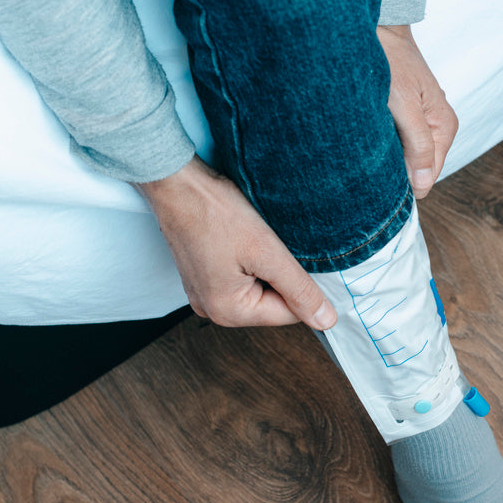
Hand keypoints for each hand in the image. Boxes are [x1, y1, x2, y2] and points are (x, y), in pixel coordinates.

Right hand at [136, 157, 336, 329]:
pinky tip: (240, 240)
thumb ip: (300, 290)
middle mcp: (212, 310)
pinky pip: (241, 277)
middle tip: (266, 244)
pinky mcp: (203, 277)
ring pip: (258, 288)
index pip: (289, 313)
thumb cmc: (214, 212)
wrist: (176, 183)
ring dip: (264, 266)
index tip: (291, 255)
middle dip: (279, 274)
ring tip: (251, 240)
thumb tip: (325, 320)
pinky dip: (249, 260)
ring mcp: (204, 293)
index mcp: (228, 312)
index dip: (299, 284)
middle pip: (272, 304)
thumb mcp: (267, 252)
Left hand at [376, 24, 457, 198]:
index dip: (407, 183)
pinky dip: (382, 144)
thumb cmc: (392, 61)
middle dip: (396, 170)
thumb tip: (424, 184)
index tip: (380, 185)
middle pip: (417, 167)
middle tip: (369, 162)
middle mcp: (435, 126)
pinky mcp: (405, 115)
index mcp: (444, 126)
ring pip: (405, 156)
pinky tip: (369, 136)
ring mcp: (420, 121)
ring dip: (387, 156)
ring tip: (366, 147)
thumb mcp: (405, 106)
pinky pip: (396, 142)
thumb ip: (418, 144)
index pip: (429, 175)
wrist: (379, 29)